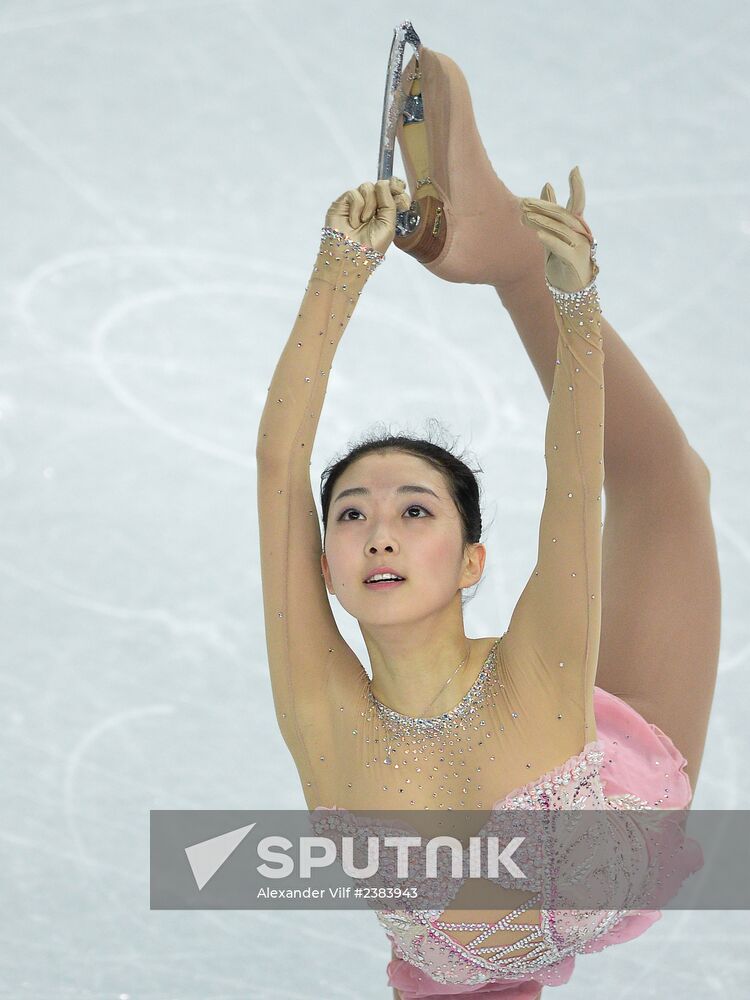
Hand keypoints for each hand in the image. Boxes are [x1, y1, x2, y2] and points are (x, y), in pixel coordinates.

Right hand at [325, 178, 410, 255]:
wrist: (353, 256)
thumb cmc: (372, 246)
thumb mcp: (389, 224)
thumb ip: (391, 202)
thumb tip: (385, 184)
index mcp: (384, 210)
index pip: (391, 189)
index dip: (397, 186)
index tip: (400, 194)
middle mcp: (370, 205)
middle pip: (380, 185)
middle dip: (384, 194)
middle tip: (382, 209)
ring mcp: (356, 203)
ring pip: (367, 187)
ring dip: (369, 205)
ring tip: (363, 222)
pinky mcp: (342, 203)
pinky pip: (354, 194)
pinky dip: (356, 208)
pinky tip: (353, 222)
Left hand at [519, 166, 595, 291]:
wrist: (571, 290)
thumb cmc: (562, 260)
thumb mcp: (555, 233)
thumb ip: (550, 212)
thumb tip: (547, 184)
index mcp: (577, 226)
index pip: (578, 203)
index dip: (577, 187)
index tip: (575, 169)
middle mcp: (581, 234)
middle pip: (562, 215)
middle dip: (544, 206)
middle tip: (524, 201)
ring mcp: (580, 247)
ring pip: (560, 230)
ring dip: (542, 221)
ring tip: (525, 216)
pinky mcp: (574, 261)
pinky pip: (561, 248)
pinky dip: (550, 240)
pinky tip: (538, 234)